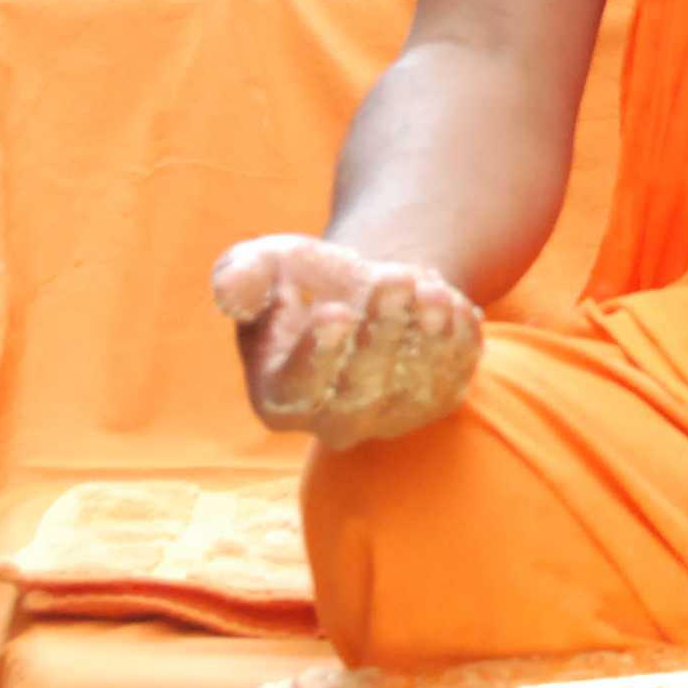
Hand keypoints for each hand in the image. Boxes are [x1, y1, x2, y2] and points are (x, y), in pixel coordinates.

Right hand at [213, 235, 484, 446]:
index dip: (317, 354)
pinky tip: (454, 305)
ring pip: (410, 389)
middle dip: (382, 331)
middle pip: (361, 390)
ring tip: (430, 288)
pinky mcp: (434, 403)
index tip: (336, 311)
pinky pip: (451, 382)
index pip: (296, 388)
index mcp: (279, 397)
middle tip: (396, 280)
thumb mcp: (267, 266)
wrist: (365, 285)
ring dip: (426, 338)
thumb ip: (243, 276)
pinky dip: (457, 345)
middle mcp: (334, 421)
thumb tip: (229, 290)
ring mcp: (388, 418)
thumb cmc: (304, 279)